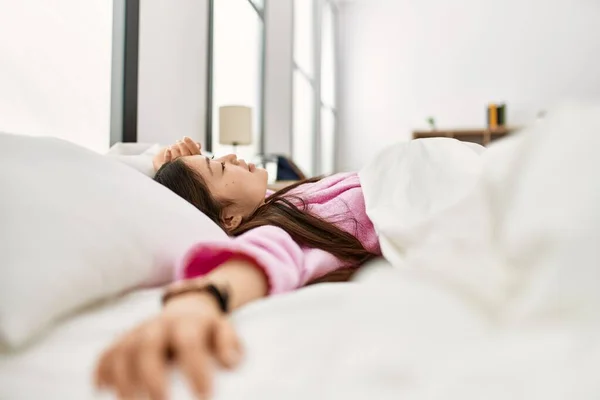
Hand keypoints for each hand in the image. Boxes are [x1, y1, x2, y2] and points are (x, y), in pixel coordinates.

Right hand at [95, 293, 242, 399]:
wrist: (189, 307)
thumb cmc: (208, 331)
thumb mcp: (224, 330)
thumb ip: (229, 343)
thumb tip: (230, 362)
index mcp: (187, 323)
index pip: (189, 343)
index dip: (194, 368)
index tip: (204, 396)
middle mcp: (157, 326)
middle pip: (148, 346)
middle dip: (152, 377)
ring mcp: (136, 333)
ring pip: (122, 352)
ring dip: (123, 381)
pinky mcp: (121, 341)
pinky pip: (106, 354)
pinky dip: (102, 372)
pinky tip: (102, 390)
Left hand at [153, 136, 201, 170]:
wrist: (162, 161)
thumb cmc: (175, 155)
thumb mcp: (185, 150)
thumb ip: (193, 148)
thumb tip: (198, 145)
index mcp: (195, 163)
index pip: (196, 153)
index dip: (191, 144)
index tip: (185, 137)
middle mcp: (187, 167)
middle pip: (187, 156)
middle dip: (182, 145)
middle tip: (178, 141)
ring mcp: (177, 170)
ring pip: (179, 159)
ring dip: (175, 149)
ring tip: (172, 146)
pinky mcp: (167, 171)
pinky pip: (168, 163)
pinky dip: (167, 155)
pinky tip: (168, 150)